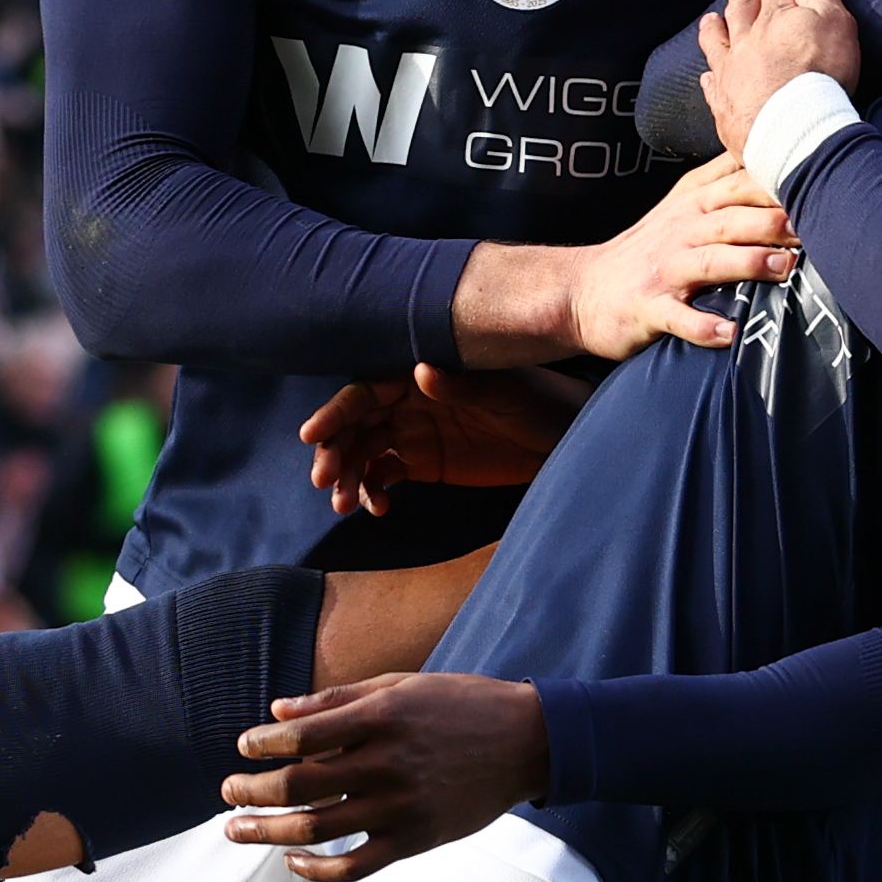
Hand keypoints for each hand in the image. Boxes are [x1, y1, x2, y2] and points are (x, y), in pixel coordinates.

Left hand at [221, 674, 551, 881]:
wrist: (527, 743)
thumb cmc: (460, 706)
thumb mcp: (400, 686)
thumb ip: (336, 699)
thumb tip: (276, 712)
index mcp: (381, 719)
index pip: (300, 737)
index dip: (262, 744)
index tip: (244, 746)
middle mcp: (386, 765)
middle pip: (298, 786)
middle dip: (251, 790)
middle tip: (227, 792)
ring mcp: (401, 808)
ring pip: (315, 829)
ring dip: (265, 832)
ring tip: (237, 828)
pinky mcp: (415, 841)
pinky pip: (353, 868)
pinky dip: (315, 871)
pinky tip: (292, 861)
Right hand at [302, 362, 584, 511]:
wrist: (568, 437)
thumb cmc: (540, 402)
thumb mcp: (505, 394)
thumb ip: (462, 387)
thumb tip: (420, 372)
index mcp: (421, 376)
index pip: (366, 392)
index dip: (336, 412)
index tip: (313, 435)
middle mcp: (410, 401)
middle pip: (356, 424)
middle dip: (335, 451)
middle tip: (325, 482)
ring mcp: (415, 433)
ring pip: (364, 452)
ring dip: (348, 476)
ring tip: (342, 505)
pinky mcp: (426, 463)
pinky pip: (385, 476)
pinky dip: (373, 491)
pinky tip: (376, 508)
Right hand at [555, 152, 800, 358]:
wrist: (583, 291)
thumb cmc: (648, 249)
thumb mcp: (681, 202)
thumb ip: (722, 176)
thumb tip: (766, 145)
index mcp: (693, 205)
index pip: (738, 185)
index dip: (776, 184)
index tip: (819, 184)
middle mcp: (680, 232)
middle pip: (730, 220)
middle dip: (771, 221)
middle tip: (814, 228)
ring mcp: (663, 271)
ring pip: (710, 262)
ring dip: (748, 263)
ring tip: (784, 268)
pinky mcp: (648, 308)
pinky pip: (677, 319)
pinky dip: (703, 327)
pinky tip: (729, 334)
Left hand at [696, 0, 866, 155]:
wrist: (796, 130)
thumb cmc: (822, 77)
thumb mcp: (838, 26)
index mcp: (776, 17)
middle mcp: (747, 38)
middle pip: (741, 2)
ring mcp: (731, 70)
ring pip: (716, 38)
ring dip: (715, 25)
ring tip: (713, 18)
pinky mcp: (725, 103)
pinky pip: (712, 84)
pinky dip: (711, 76)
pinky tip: (710, 75)